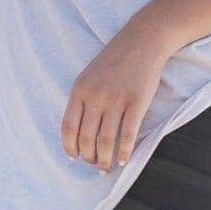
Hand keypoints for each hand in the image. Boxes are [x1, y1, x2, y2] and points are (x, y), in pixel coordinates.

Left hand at [60, 19, 172, 172]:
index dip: (69, 147)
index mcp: (80, 89)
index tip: (73, 157)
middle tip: (94, 165)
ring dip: (105, 160)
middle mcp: (96, 96)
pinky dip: (124, 152)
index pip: (68, 127)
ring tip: (106, 168)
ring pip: (106, 141)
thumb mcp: (90, 74)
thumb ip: (83, 98)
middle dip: (88, 157)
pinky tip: (124, 160)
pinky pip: (128, 135)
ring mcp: (116, 99)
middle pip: (86, 138)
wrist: (142, 41)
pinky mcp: (137, 102)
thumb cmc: (115, 59)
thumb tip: (78, 131)